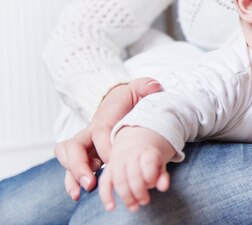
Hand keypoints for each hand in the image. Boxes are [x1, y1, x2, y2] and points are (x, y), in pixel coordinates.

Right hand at [54, 77, 161, 199]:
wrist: (119, 99)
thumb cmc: (131, 96)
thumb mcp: (139, 88)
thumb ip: (146, 86)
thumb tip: (154, 87)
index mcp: (104, 117)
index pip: (100, 132)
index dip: (105, 147)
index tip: (114, 160)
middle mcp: (90, 131)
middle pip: (74, 147)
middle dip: (79, 165)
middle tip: (91, 182)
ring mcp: (86, 144)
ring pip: (68, 158)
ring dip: (73, 176)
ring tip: (82, 192)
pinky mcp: (86, 154)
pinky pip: (73, 168)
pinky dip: (73, 181)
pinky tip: (80, 194)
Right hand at [98, 127, 172, 211]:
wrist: (133, 148)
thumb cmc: (149, 162)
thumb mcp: (160, 166)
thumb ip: (163, 177)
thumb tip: (163, 187)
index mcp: (146, 152)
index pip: (148, 162)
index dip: (150, 176)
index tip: (152, 184)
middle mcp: (130, 155)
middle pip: (133, 174)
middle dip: (139, 191)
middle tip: (144, 201)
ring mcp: (117, 162)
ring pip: (119, 180)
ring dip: (126, 196)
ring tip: (133, 207)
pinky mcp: (107, 170)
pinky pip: (104, 183)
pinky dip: (106, 196)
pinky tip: (112, 208)